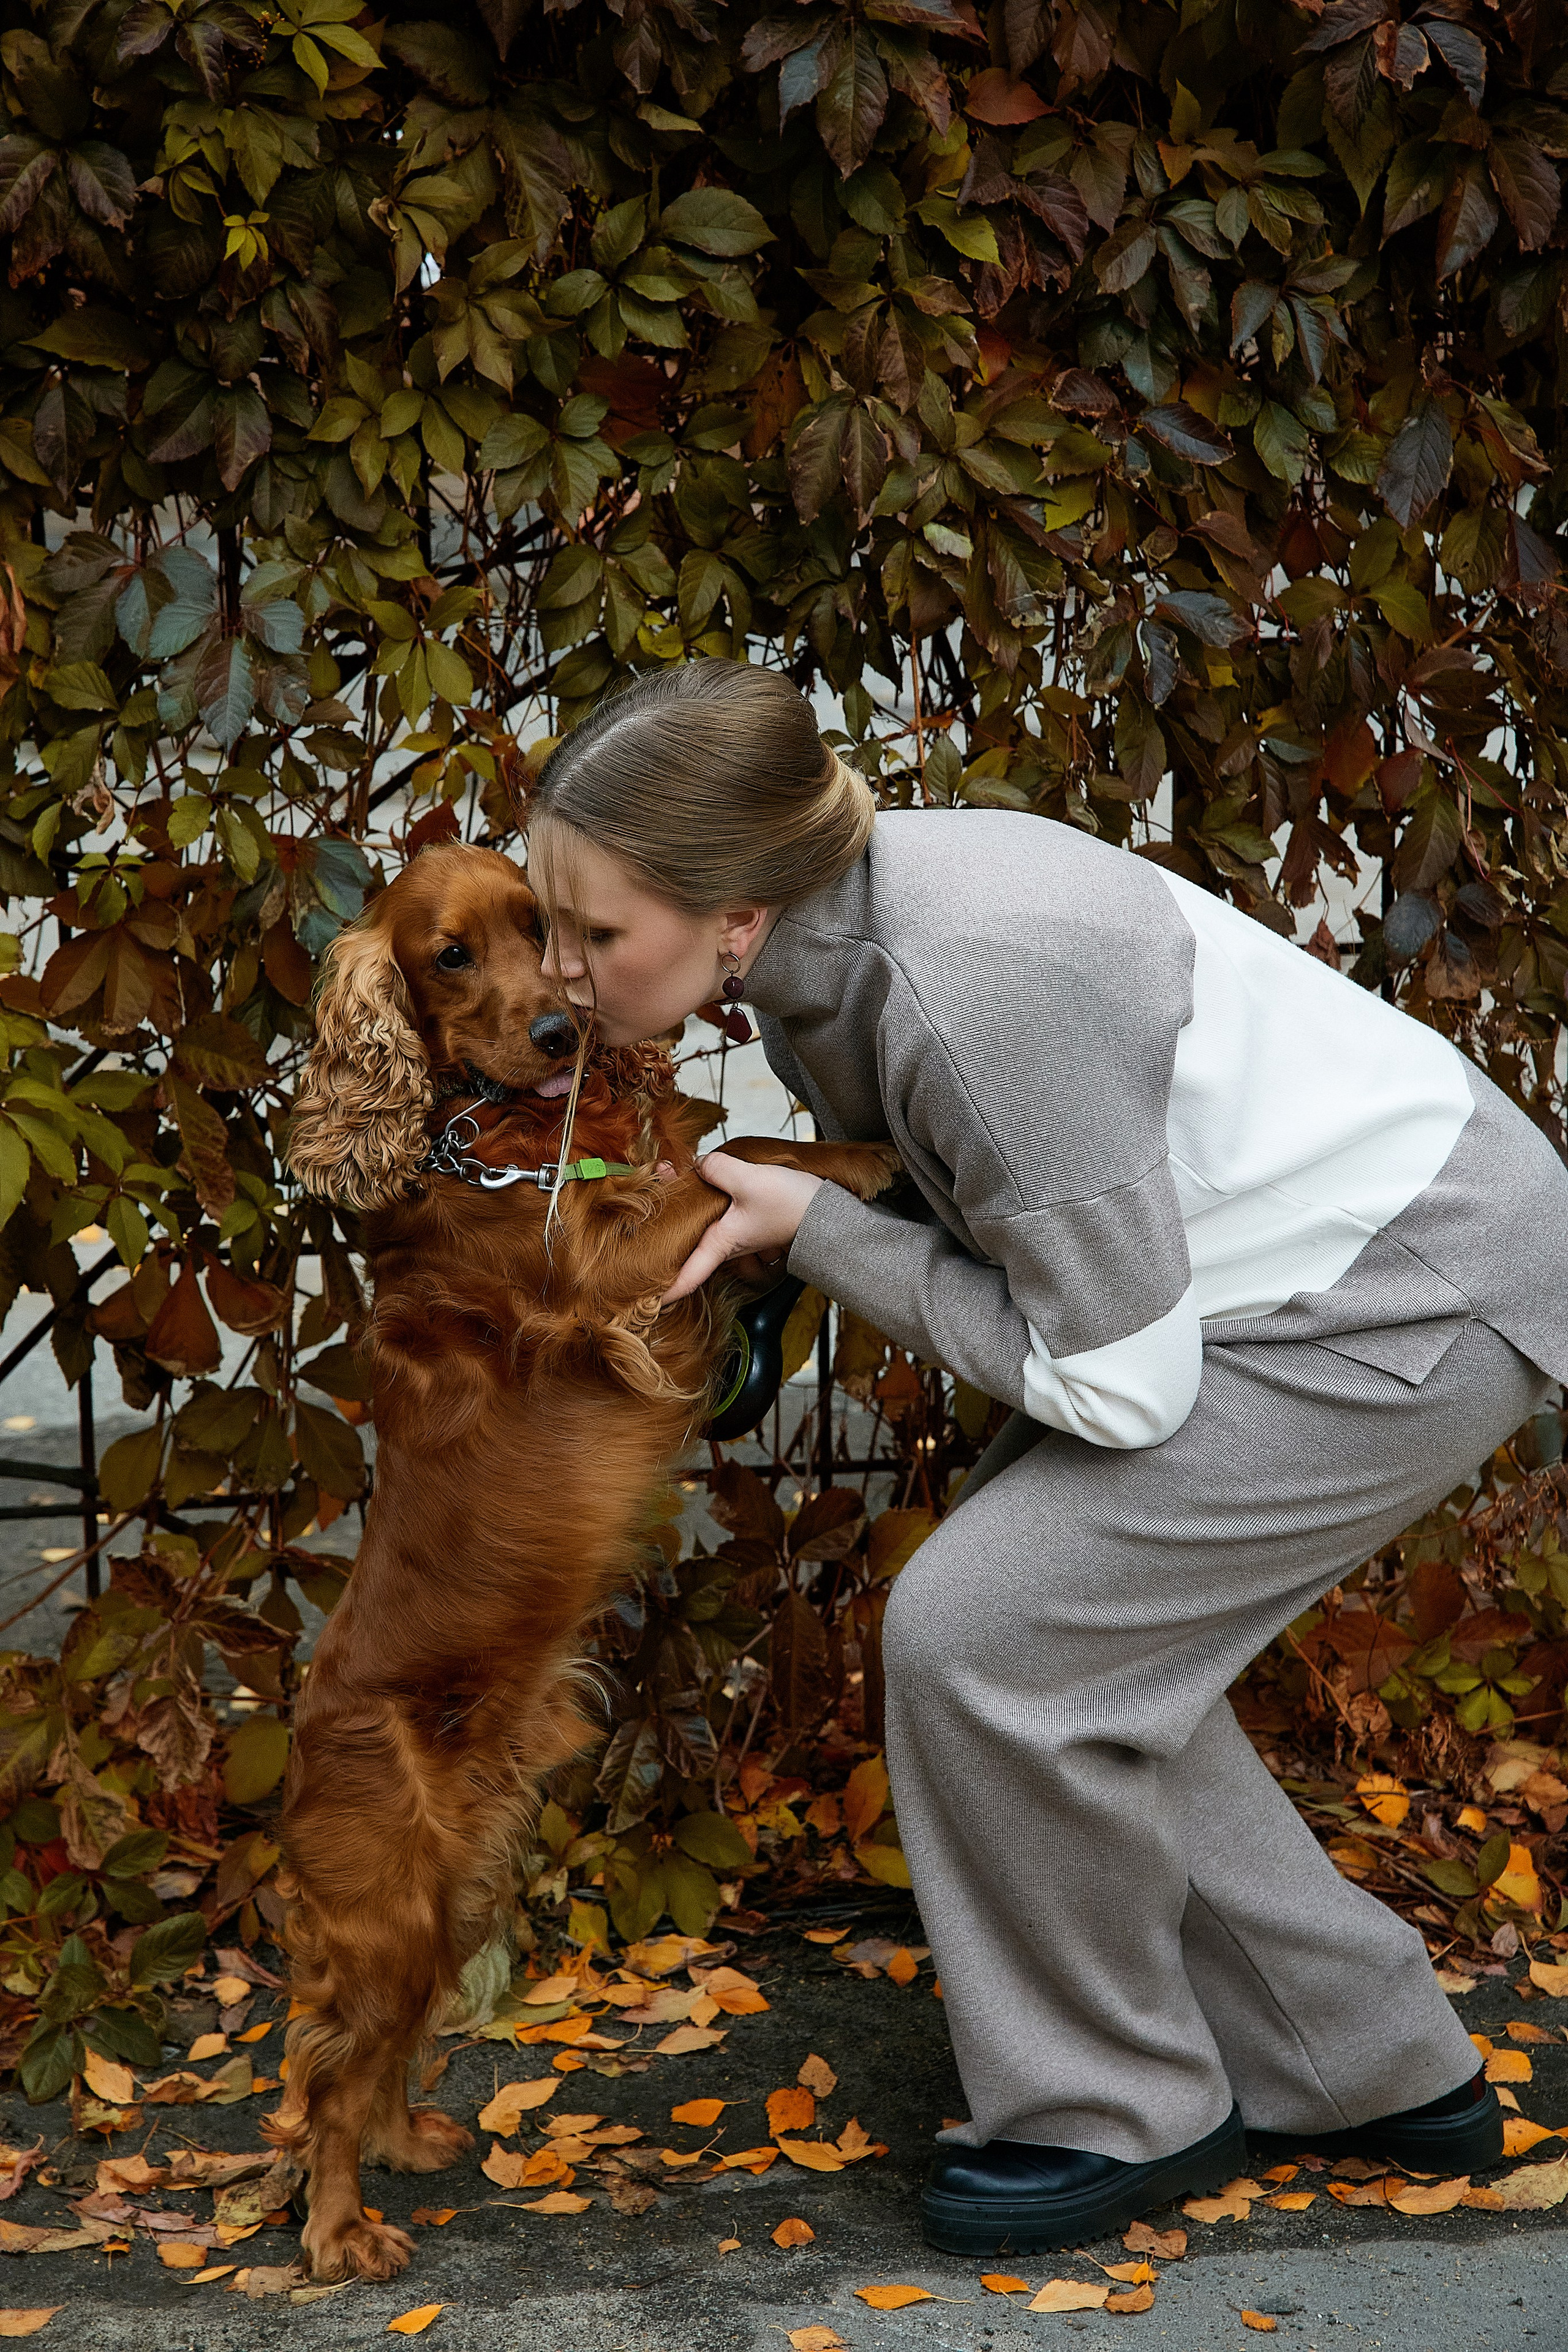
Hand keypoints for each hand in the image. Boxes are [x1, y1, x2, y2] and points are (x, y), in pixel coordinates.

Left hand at [662, 1151, 822, 1301]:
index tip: (646, 1300)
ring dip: (684, 1199)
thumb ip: (719, 1169)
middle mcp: (728, 1243)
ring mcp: (740, 1232)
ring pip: (702, 1222)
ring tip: (667, 1172)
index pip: (687, 1276)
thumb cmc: (792, 1207)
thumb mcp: (750, 1182)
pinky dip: (706, 1192)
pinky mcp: (751, 1218)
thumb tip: (699, 1165)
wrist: (829, 1213)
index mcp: (721, 1243)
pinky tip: (702, 1173)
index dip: (665, 1290)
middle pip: (687, 1242)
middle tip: (647, 1193)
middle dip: (663, 1222)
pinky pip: (719, 1209)